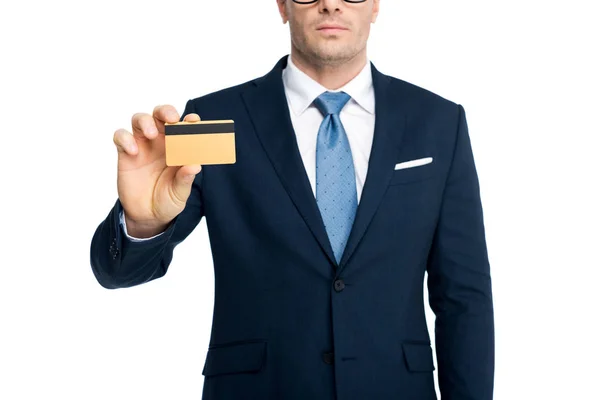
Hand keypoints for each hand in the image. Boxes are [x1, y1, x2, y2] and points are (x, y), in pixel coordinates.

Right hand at [113, 105, 201, 236]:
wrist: (147, 216)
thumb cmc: (167, 200)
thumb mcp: (179, 193)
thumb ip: (185, 179)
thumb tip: (195, 166)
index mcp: (179, 148)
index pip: (184, 127)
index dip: (189, 121)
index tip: (193, 121)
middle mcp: (161, 142)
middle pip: (160, 115)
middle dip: (165, 111)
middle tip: (171, 119)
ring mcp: (142, 145)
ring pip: (140, 120)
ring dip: (145, 121)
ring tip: (151, 134)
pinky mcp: (125, 153)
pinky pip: (121, 136)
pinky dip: (125, 138)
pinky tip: (133, 151)